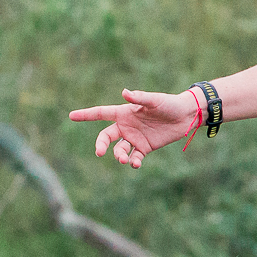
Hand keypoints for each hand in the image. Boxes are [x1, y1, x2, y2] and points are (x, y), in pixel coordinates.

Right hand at [67, 87, 200, 168]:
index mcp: (124, 112)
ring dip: (119, 156)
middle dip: (100, 145)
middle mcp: (126, 126)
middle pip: (106, 136)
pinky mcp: (144, 148)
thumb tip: (124, 92)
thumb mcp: (154, 100)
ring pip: (119, 150)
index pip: (101, 113)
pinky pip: (134, 157)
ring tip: (125, 160)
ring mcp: (134, 138)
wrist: (185, 116)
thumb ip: (139, 98)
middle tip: (99, 152)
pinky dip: (133, 162)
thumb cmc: (168, 104)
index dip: (86, 115)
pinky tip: (135, 164)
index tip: (71, 116)